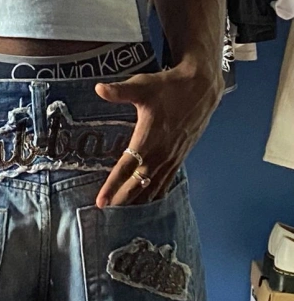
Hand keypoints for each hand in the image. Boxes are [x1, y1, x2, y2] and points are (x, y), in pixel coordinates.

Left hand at [94, 66, 222, 207]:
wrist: (202, 87)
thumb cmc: (170, 86)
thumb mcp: (143, 85)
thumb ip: (120, 91)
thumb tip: (98, 88)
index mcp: (149, 138)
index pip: (126, 167)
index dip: (112, 185)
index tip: (101, 202)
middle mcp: (161, 152)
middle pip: (138, 183)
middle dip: (123, 199)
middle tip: (107, 214)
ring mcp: (173, 156)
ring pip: (153, 185)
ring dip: (140, 200)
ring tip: (125, 215)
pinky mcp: (181, 155)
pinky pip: (167, 180)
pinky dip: (157, 193)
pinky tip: (150, 201)